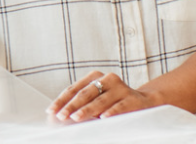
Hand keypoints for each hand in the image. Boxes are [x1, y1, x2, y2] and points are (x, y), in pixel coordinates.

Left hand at [48, 71, 162, 121]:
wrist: (144, 102)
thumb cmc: (113, 103)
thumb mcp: (96, 101)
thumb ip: (80, 106)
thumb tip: (58, 116)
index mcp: (96, 77)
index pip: (75, 89)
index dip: (62, 100)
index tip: (51, 111)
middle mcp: (108, 79)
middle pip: (86, 93)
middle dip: (72, 106)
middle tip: (62, 116)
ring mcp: (121, 88)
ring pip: (101, 100)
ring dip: (88, 109)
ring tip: (76, 117)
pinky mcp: (133, 99)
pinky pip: (120, 106)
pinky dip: (111, 112)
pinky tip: (103, 118)